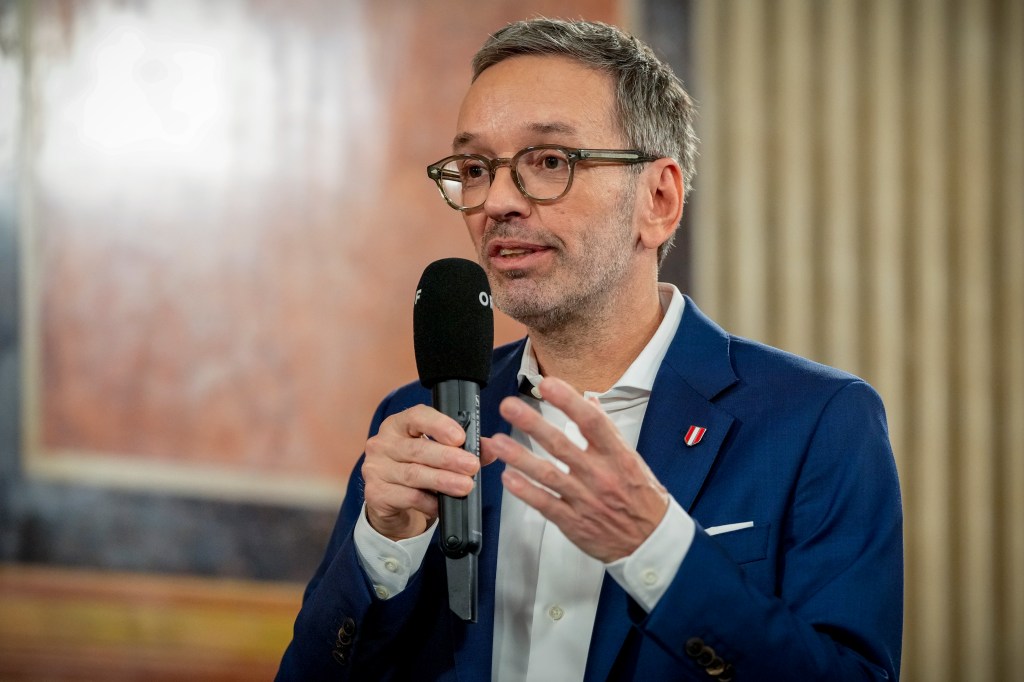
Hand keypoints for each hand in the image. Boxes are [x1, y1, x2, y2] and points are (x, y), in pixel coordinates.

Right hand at [362, 405, 480, 540]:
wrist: (391, 502)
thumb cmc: (417, 469)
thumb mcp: (437, 454)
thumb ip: (464, 448)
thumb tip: (491, 449)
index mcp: (398, 425)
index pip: (416, 416)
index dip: (439, 425)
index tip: (460, 437)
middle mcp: (382, 443)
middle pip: (418, 449)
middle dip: (449, 458)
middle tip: (472, 466)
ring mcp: (376, 469)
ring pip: (414, 474)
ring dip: (443, 481)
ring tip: (465, 486)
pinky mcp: (376, 493)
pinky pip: (408, 497)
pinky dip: (430, 502)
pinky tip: (442, 504)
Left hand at [481, 377, 668, 562]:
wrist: (651, 542)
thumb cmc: (642, 498)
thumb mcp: (632, 459)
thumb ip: (607, 431)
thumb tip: (590, 401)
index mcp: (617, 456)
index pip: (591, 422)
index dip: (568, 401)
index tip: (548, 385)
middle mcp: (599, 475)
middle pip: (561, 445)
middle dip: (532, 423)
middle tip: (509, 406)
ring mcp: (584, 499)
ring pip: (547, 474)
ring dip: (520, 456)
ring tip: (498, 442)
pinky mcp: (573, 521)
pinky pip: (545, 503)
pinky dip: (526, 491)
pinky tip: (508, 478)